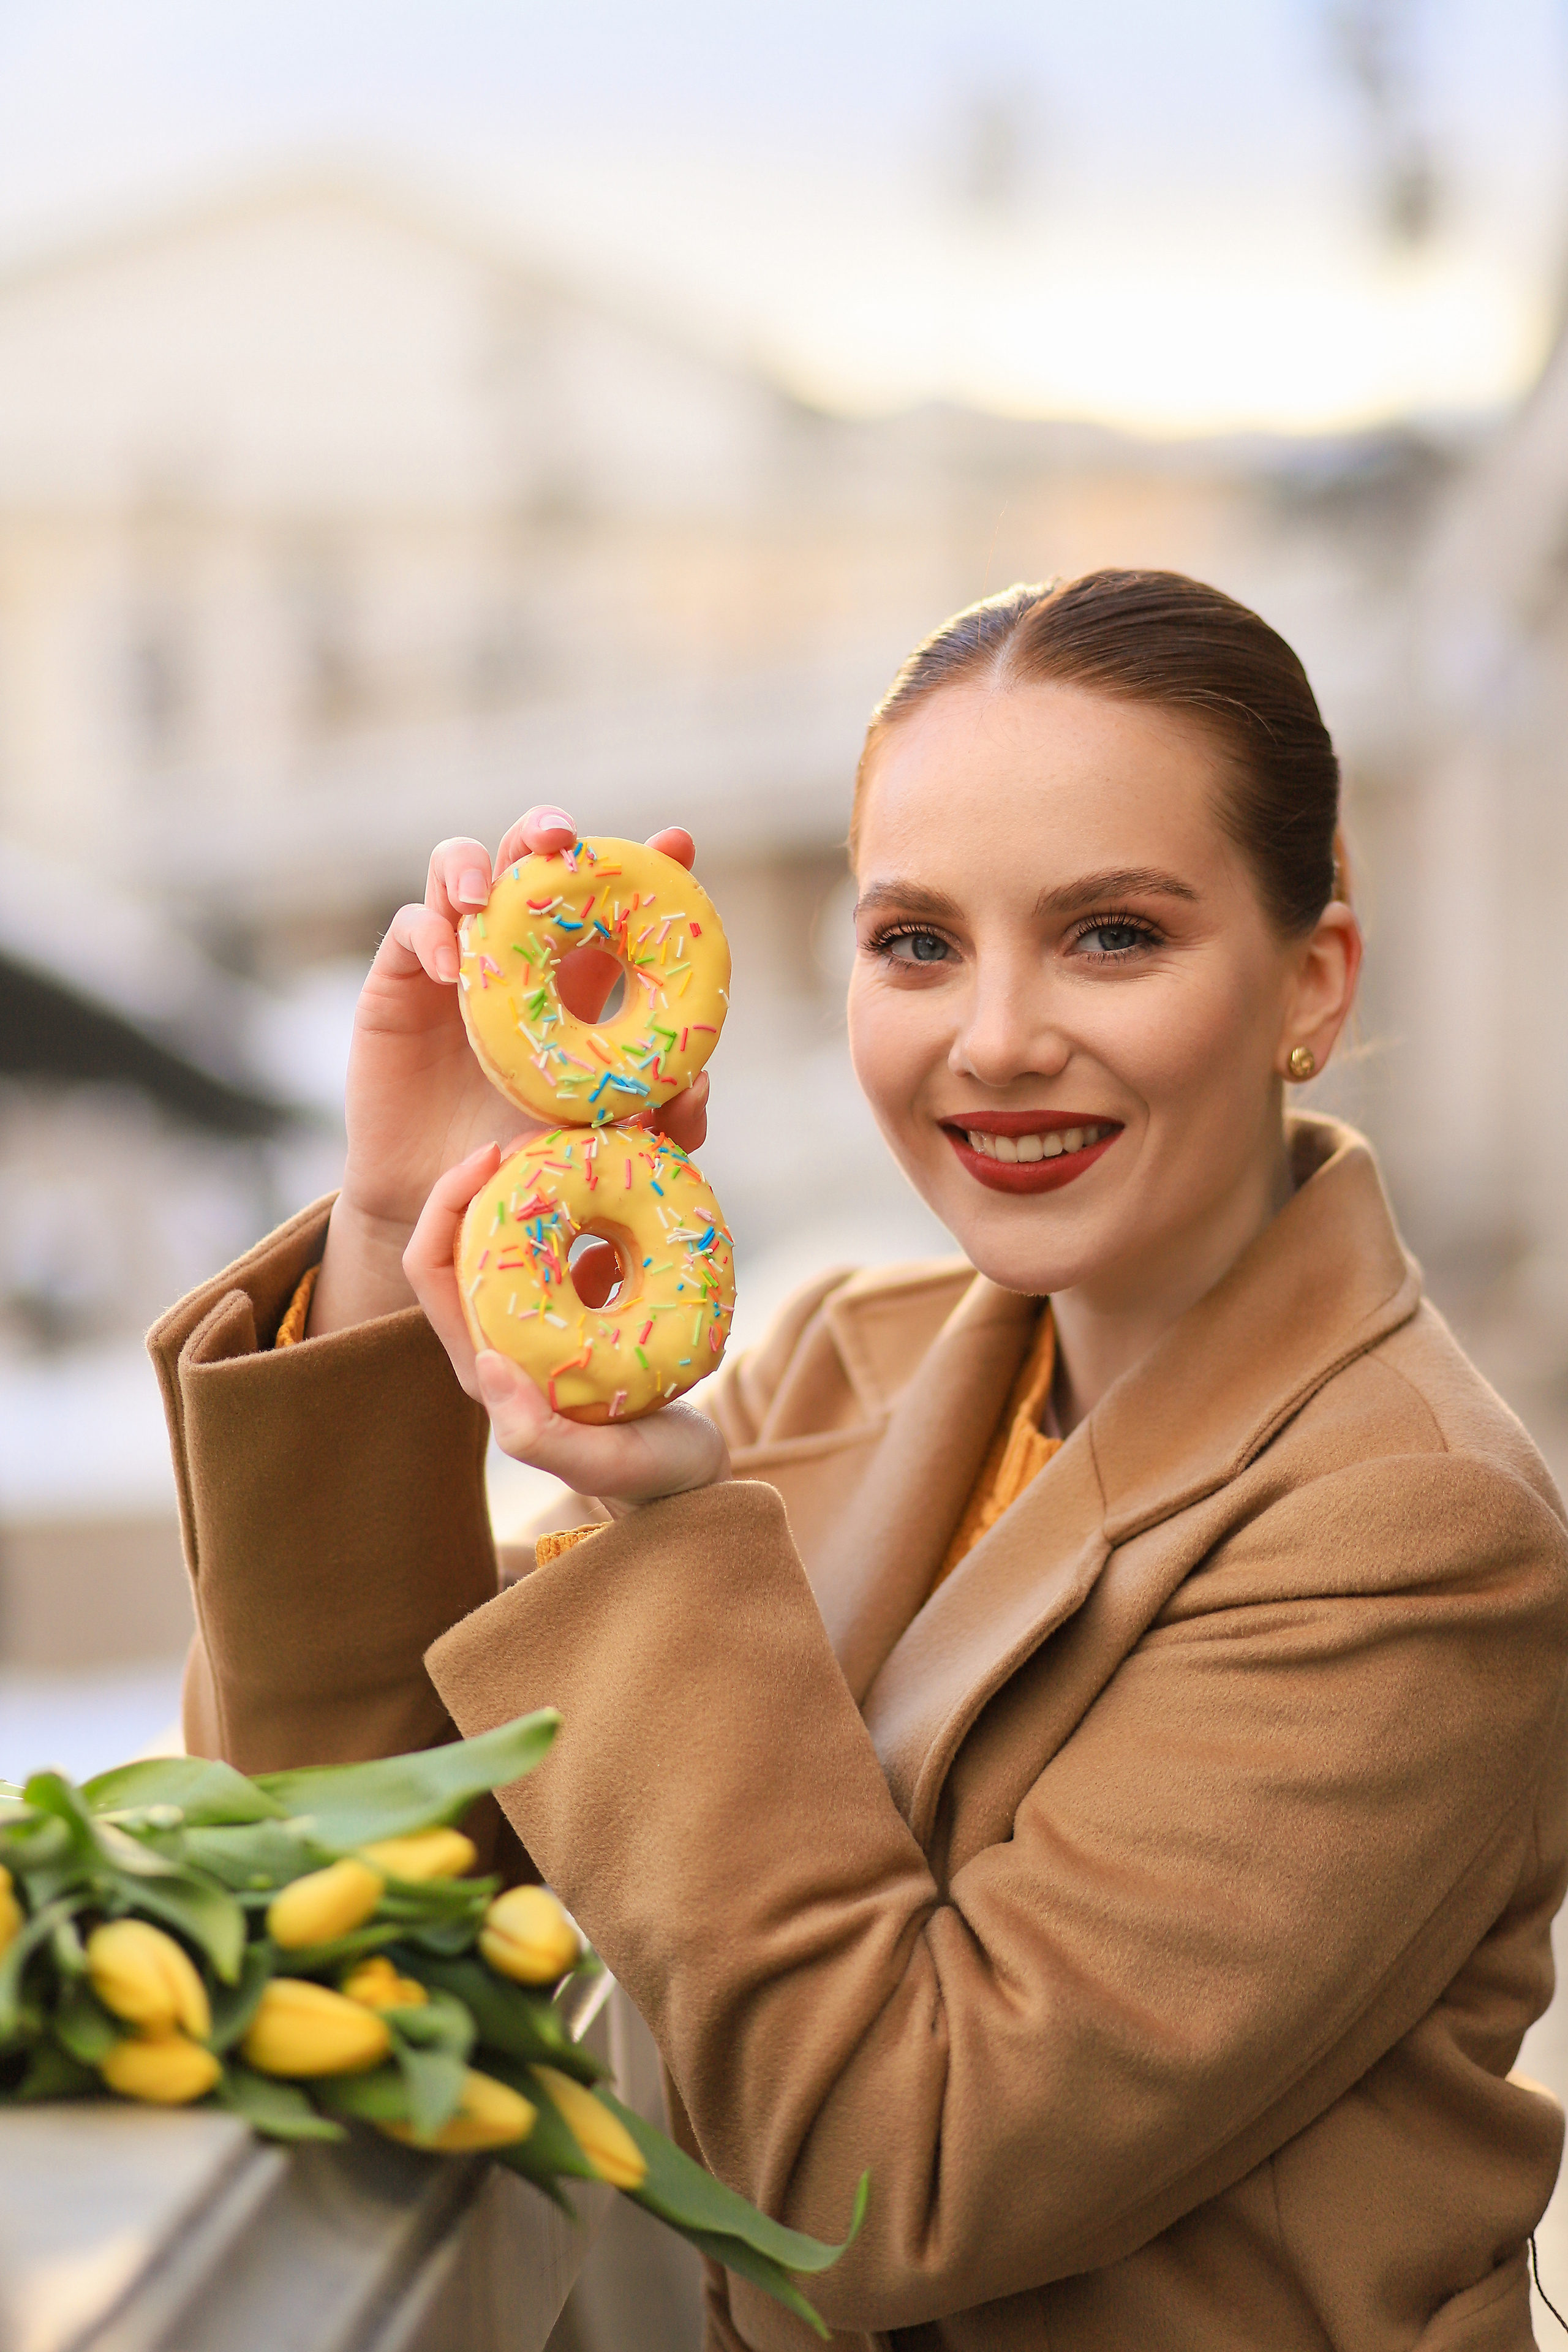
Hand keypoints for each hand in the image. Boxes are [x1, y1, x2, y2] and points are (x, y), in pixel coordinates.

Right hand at [311, 809, 710, 1333]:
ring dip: (474, 866)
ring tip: (483, 898)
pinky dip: (430, 934)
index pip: (609, 900)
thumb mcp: (601, 1139)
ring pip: (460, 868)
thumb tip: (702, 1086)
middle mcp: (515, 948)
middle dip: (547, 829)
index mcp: (575, 974)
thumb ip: (660, 1121)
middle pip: (529, 857)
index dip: (645, 865)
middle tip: (564, 839)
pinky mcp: (400, 978)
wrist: (445, 1205)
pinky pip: (411, 927)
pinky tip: (450, 969)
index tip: (678, 845)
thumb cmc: (528, 1164)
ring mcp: (455, 955)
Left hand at [403, 1143, 730, 1509]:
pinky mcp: (597, 1296)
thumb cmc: (648, 1479)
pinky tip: (652, 1160)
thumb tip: (487, 1367)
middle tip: (558, 1122)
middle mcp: (508, 1325)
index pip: (434, 1264)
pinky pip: (592, 1228)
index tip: (495, 1152)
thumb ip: (537, 1433)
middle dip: (508, 1163)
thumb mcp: (599, 1464)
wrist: (700, 1479)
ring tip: (613, 1128)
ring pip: (540, 1215)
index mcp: (488, 1356)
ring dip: (566, 1167)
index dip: (448, 1201)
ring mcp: (554, 1307)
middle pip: (480, 1223)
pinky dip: (614, 1192)